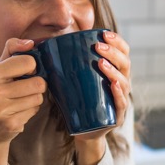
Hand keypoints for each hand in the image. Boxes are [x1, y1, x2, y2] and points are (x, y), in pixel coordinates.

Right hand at [0, 38, 46, 164]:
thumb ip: (11, 50)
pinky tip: (17, 112)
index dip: (32, 67)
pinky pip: (35, 111)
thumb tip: (30, 42)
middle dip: (35, 86)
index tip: (24, 73)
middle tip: (23, 90)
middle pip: (38, 82)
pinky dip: (30, 111)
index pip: (28, 62)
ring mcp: (1, 110)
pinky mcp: (11, 124)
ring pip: (38, 98)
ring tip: (19, 102)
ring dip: (33, 99)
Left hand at [72, 30, 131, 164]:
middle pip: (125, 64)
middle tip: (98, 47)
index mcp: (115, 72)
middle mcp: (122, 84)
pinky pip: (122, 104)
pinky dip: (119, 94)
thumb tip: (39, 47)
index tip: (104, 33)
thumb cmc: (78, 101)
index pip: (123, 52)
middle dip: (113, 53)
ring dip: (114, 71)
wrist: (83, 131)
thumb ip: (64, 65)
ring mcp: (121, 101)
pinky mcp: (116, 117)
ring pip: (124, 83)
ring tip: (101, 63)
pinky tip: (113, 85)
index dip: (117, 41)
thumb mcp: (75, 81)